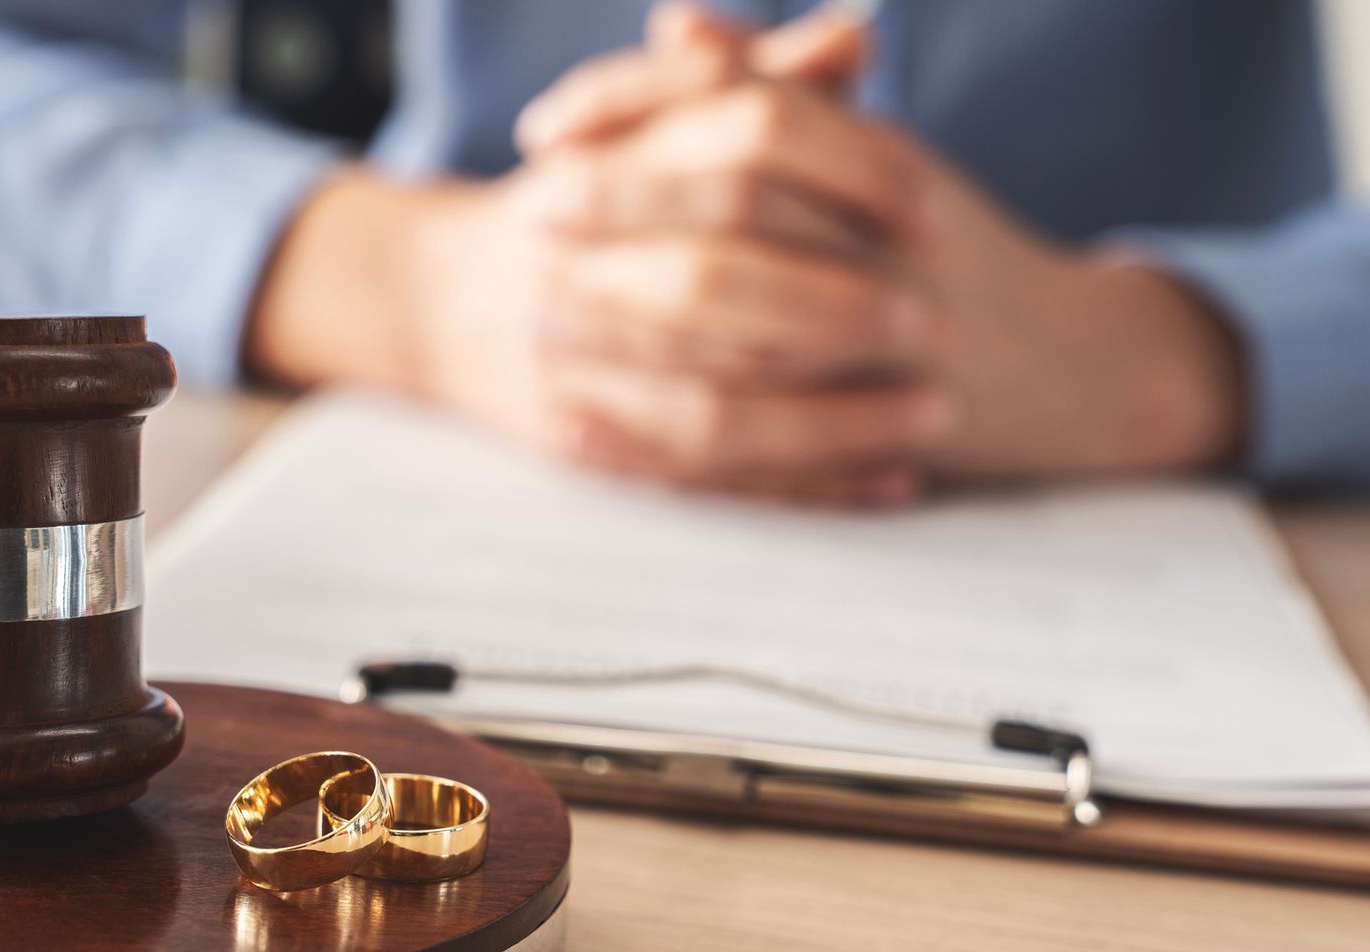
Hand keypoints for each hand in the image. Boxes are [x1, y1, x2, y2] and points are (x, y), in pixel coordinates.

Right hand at [252, 7, 950, 506]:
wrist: (434, 300)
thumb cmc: (579, 203)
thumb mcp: (648, 129)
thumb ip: (751, 83)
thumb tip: (856, 36)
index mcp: (606, 159)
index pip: (740, 143)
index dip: (846, 173)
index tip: (932, 212)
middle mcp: (578, 261)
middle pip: (713, 281)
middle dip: (833, 306)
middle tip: (934, 324)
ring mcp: (573, 364)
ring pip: (712, 403)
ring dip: (834, 419)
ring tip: (934, 419)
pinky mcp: (584, 446)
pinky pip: (703, 482)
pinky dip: (802, 488)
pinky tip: (887, 482)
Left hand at [520, 2, 1245, 485]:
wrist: (1077, 368)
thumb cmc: (949, 251)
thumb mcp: (874, 158)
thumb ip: (775, 92)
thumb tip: (677, 23)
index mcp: (882, 157)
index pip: (747, 106)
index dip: (636, 106)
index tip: (547, 125)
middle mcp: (891, 238)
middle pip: (740, 201)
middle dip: (621, 204)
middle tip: (528, 211)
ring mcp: (894, 337)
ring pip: (741, 324)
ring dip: (624, 320)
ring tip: (537, 316)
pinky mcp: (882, 425)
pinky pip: (750, 434)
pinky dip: (654, 433)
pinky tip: (579, 426)